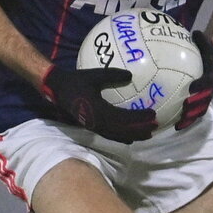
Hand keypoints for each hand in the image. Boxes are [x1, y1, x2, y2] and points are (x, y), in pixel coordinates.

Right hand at [40, 65, 156, 143]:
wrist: (57, 89)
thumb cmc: (75, 81)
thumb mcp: (95, 75)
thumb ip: (112, 75)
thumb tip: (130, 76)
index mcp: (99, 111)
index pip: (124, 118)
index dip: (139, 118)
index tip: (153, 114)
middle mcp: (97, 122)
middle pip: (123, 131)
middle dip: (140, 130)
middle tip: (156, 127)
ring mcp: (94, 126)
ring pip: (117, 135)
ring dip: (133, 135)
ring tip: (147, 134)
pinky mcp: (92, 126)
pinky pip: (110, 134)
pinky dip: (122, 136)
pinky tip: (130, 136)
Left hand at [175, 31, 212, 130]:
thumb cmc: (204, 51)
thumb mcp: (205, 43)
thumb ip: (202, 40)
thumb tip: (196, 33)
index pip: (209, 81)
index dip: (202, 85)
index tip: (192, 88)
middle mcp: (212, 88)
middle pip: (206, 99)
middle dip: (196, 105)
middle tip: (185, 108)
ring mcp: (206, 97)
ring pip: (200, 109)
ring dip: (191, 117)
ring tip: (179, 123)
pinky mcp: (199, 102)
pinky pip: (194, 113)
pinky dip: (186, 120)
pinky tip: (174, 126)